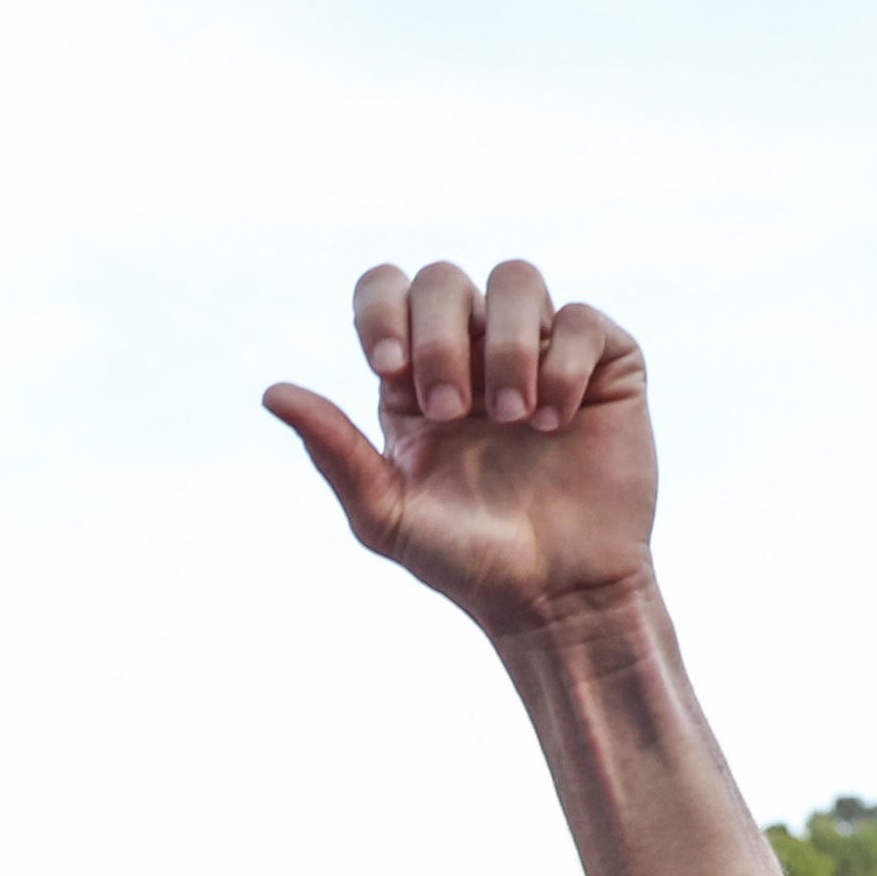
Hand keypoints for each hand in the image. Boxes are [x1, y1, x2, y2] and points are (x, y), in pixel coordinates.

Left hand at [264, 261, 656, 641]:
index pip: (387, 291)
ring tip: (510, 417)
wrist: (556, 596)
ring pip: (516, 280)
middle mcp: (475, 352)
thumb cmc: (468, 561)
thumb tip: (273, 393)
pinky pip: (580, 320)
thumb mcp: (387, 512)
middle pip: (445, 279)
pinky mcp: (603, 365)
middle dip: (440, 336)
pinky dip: (562, 364)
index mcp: (415, 377)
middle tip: (450, 410)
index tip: (389, 370)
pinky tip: (556, 423)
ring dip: (505, 344)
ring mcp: (540, 353)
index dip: (383, 310)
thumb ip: (333, 450)